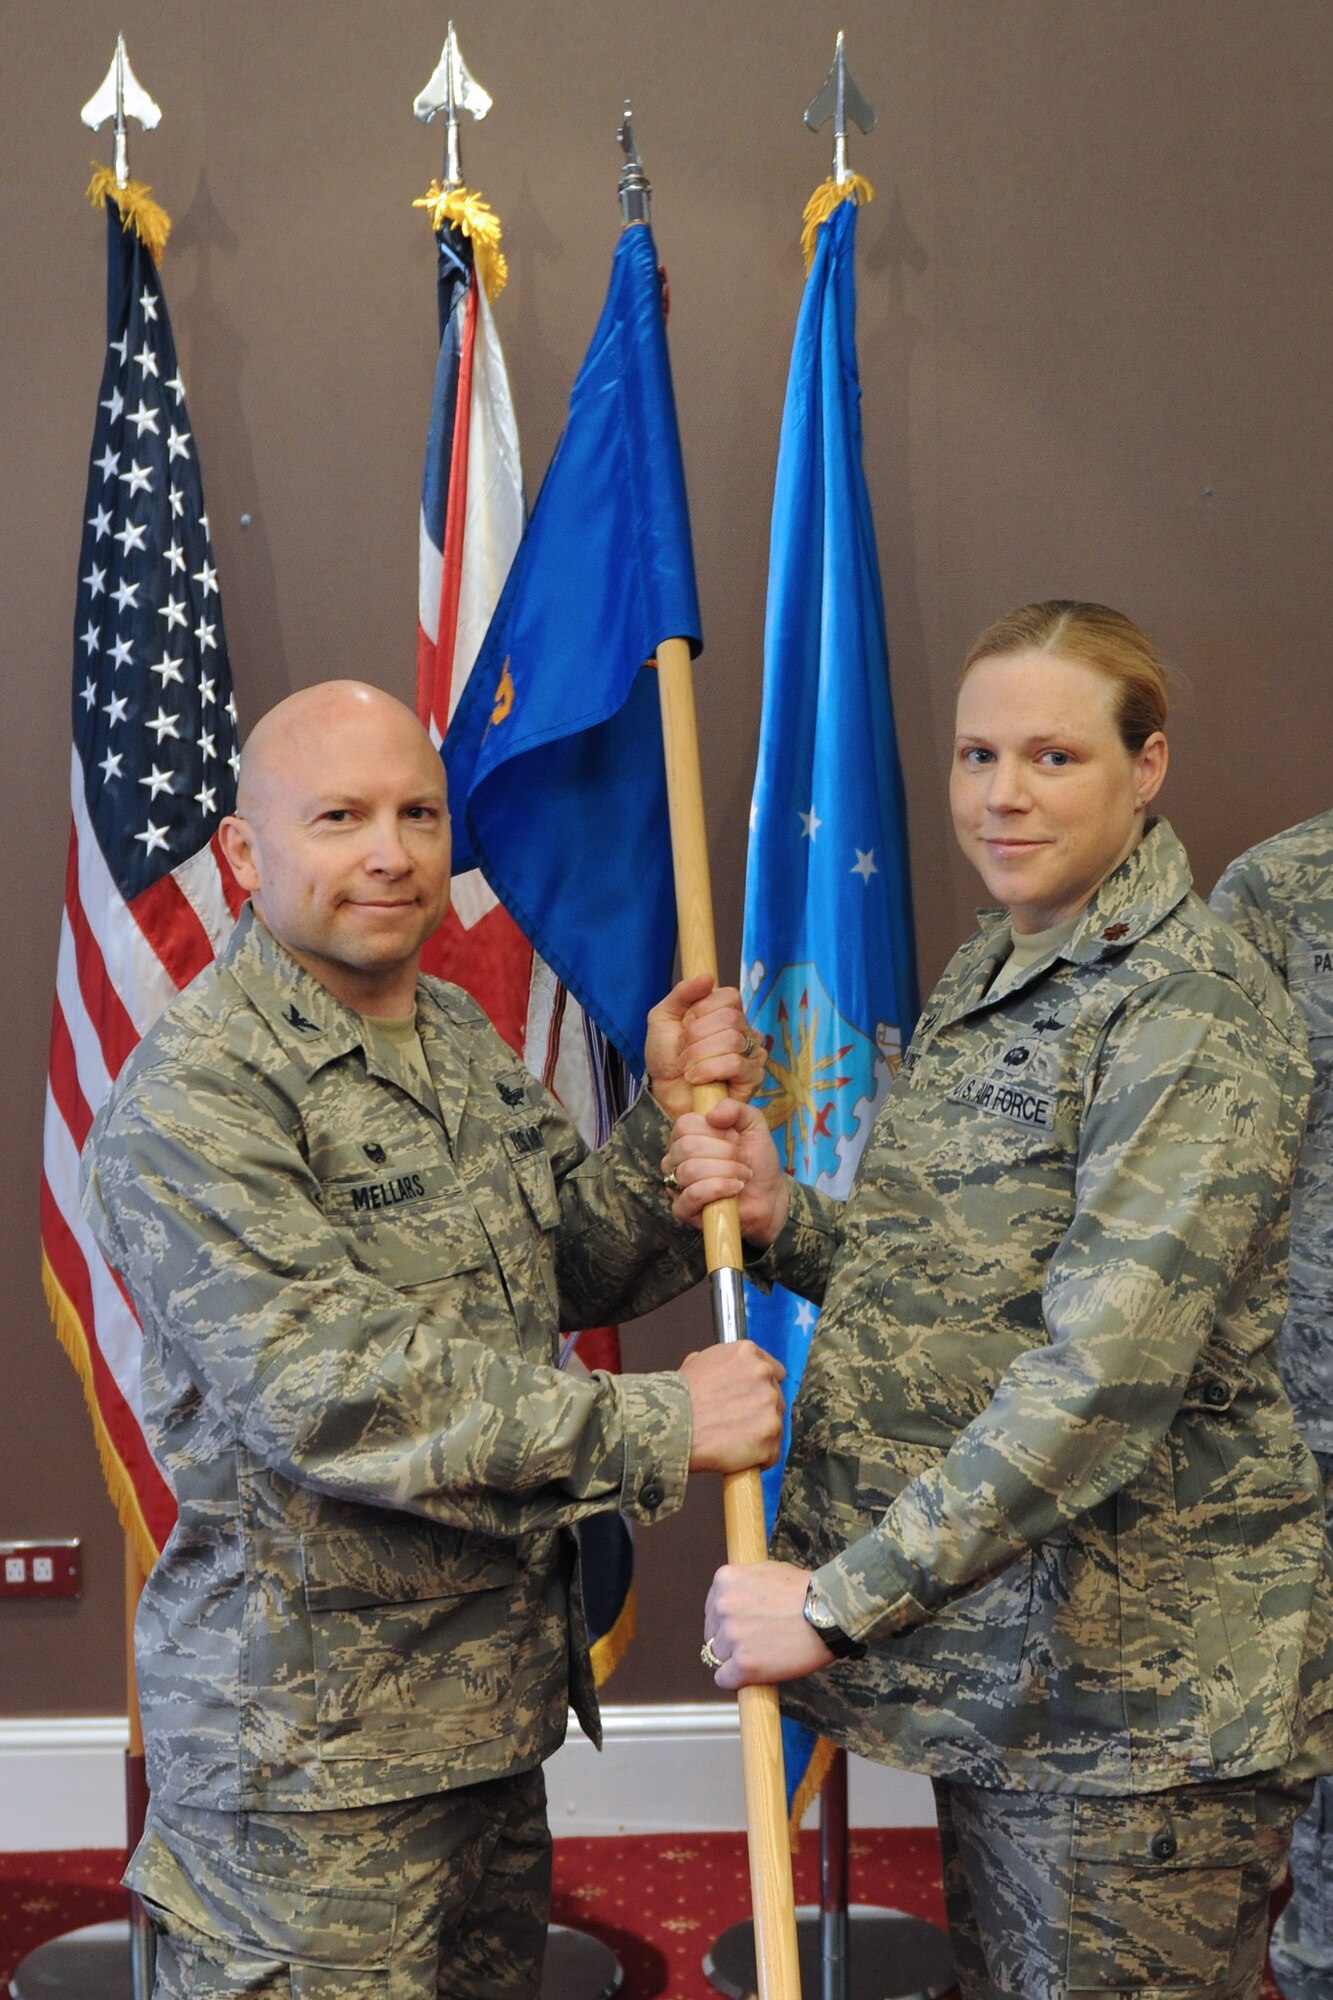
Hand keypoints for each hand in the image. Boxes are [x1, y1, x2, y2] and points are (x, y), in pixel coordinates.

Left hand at [646, 974, 766, 1118]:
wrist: (663, 1093)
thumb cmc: (666, 1057)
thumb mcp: (663, 1017)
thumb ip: (682, 993)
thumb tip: (707, 976)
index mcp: (727, 1012)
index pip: (730, 996)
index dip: (701, 1011)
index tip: (684, 1028)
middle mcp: (744, 1031)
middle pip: (730, 1018)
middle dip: (696, 1036)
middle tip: (682, 1052)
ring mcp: (752, 1055)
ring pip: (732, 1041)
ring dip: (698, 1055)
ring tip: (686, 1068)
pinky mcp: (752, 1079)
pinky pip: (736, 1064)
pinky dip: (708, 1070)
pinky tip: (696, 1079)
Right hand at [663, 1099, 791, 1246]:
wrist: (769, 1195)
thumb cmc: (756, 1160)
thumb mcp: (753, 1124)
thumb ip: (735, 1109)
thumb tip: (712, 1113)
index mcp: (687, 1135)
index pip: (685, 1124)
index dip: (716, 1131)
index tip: (737, 1139)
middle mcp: (676, 1158)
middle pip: (687, 1147)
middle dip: (724, 1152)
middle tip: (743, 1159)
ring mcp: (676, 1185)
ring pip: (690, 1170)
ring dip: (725, 1171)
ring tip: (742, 1175)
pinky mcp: (683, 1209)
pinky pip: (692, 1195)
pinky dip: (718, 1188)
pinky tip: (735, 1188)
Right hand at [679, 1343, 784, 1473]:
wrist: (670, 1425)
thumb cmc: (677, 1398)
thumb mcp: (698, 1362)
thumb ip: (724, 1364)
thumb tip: (729, 1373)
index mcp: (748, 1354)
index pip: (773, 1370)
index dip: (761, 1387)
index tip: (753, 1398)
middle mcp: (763, 1375)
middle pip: (776, 1397)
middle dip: (760, 1411)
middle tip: (736, 1422)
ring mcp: (770, 1407)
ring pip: (775, 1424)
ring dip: (760, 1434)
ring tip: (733, 1440)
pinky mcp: (770, 1437)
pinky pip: (772, 1452)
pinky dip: (759, 1458)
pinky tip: (738, 1455)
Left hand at [703, 1561, 830, 1689]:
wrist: (830, 1611)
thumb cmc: (805, 1590)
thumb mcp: (766, 1571)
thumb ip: (744, 1586)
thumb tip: (733, 1600)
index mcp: (725, 1580)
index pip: (712, 1610)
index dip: (727, 1622)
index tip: (744, 1627)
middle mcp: (722, 1606)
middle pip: (713, 1634)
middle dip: (730, 1640)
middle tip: (757, 1642)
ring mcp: (731, 1636)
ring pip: (718, 1658)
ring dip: (736, 1659)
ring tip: (763, 1654)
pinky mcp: (743, 1664)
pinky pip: (725, 1679)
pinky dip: (737, 1680)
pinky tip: (755, 1673)